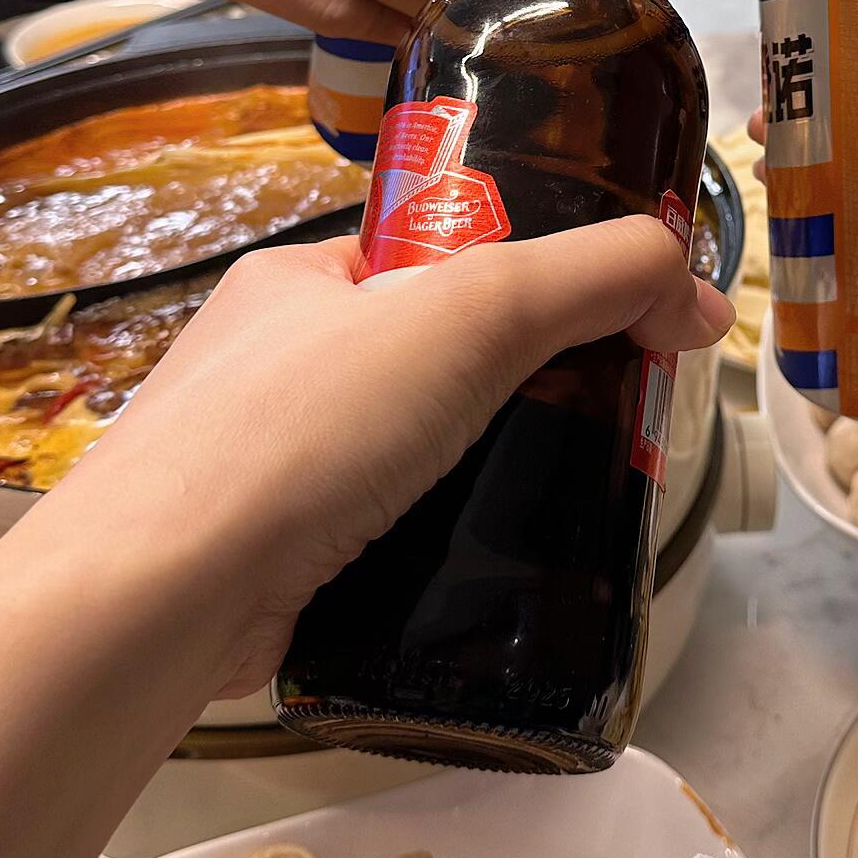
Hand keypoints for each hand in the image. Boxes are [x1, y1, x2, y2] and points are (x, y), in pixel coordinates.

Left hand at [48, 218, 733, 697]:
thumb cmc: (303, 426)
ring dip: (482, 480)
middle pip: (437, 363)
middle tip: (607, 431)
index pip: (440, 258)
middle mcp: (274, 365)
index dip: (535, 284)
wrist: (155, 599)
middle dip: (521, 394)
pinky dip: (437, 552)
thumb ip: (594, 279)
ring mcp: (265, 470)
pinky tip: (488, 575)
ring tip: (565, 508)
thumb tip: (702, 294)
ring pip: (412, 460)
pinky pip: (382, 541)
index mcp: (303, 279)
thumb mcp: (474, 309)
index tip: (615, 331)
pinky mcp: (270, 565)